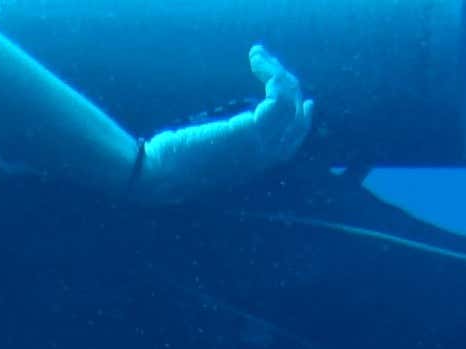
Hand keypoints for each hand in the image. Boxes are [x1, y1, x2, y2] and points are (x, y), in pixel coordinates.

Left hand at [124, 46, 312, 201]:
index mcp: (255, 164)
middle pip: (296, 122)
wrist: (160, 176)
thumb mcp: (206, 153)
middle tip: (274, 65)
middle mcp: (264, 158)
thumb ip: (223, 143)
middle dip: (292, 90)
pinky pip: (278, 97)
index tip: (305, 100)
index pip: (290, 143)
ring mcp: (260, 147)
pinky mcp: (251, 133)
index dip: (300, 120)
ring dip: (279, 73)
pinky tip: (256, 59)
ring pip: (289, 104)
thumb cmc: (172, 163)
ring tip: (259, 55)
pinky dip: (272, 73)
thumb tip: (220, 131)